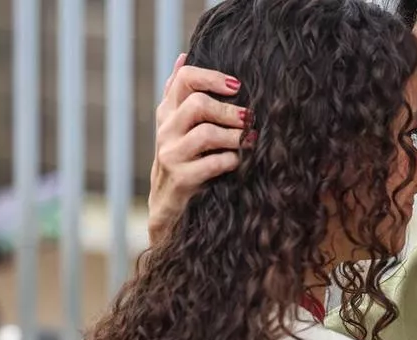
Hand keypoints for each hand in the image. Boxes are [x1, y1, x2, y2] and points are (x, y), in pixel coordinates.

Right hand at [148, 53, 248, 241]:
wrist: (168, 207)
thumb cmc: (184, 160)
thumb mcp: (177, 126)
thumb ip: (179, 93)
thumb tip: (183, 55)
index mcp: (168, 113)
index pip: (185, 79)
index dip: (212, 77)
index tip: (237, 85)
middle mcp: (166, 131)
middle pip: (198, 104)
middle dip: (230, 110)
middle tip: (250, 117)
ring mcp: (171, 155)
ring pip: (207, 133)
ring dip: (236, 137)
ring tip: (249, 141)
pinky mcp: (181, 179)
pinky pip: (213, 163)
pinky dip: (232, 160)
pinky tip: (239, 162)